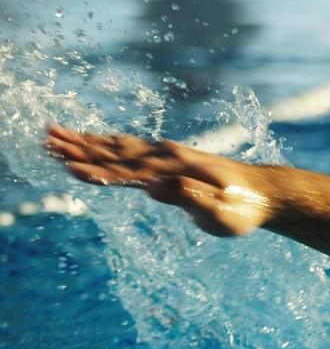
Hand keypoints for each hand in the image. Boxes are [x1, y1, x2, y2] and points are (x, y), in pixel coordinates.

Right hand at [43, 125, 273, 236]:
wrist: (264, 192)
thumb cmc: (244, 209)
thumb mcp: (222, 214)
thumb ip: (191, 199)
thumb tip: (156, 188)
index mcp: (177, 171)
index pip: (130, 172)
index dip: (100, 172)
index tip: (70, 168)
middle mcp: (169, 157)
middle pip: (117, 154)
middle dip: (81, 149)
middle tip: (46, 141)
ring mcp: (168, 154)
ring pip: (119, 146)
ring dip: (86, 141)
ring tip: (54, 134)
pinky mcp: (169, 157)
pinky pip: (130, 148)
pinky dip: (105, 143)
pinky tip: (90, 140)